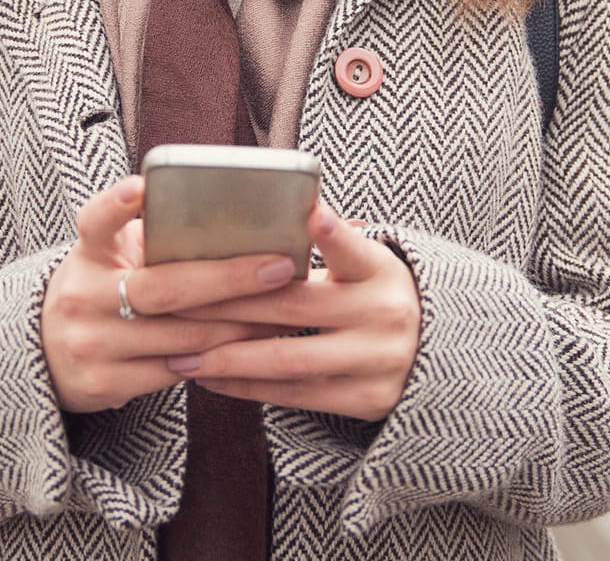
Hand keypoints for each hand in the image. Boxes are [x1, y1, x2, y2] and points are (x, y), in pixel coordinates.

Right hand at [41, 176, 300, 413]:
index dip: (116, 205)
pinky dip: (220, 358)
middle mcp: (82, 297)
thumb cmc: (106, 291)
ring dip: (240, 325)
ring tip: (283, 310)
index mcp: (87, 254)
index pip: (95, 221)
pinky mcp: (103, 383)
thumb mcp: (114, 258)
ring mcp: (89, 344)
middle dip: (229, 278)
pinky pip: (177, 371)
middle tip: (279, 267)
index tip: (141, 187)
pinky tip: (254, 346)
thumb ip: (156, 239)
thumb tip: (240, 220)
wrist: (48, 356)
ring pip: (181, 336)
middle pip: (163, 288)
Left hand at [167, 204, 420, 421]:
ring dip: (227, 359)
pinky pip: (296, 396)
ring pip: (288, 359)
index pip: (352, 249)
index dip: (332, 234)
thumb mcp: (368, 263)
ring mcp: (377, 360)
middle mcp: (383, 314)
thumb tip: (276, 210)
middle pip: (293, 308)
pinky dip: (249, 388)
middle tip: (175, 304)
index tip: (310, 214)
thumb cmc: (377, 295)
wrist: (434, 354)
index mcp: (380, 271)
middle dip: (227, 307)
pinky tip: (212, 379)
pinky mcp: (367, 399)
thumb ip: (330, 245)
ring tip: (181, 354)